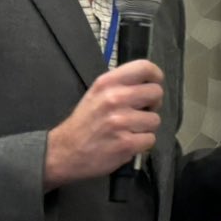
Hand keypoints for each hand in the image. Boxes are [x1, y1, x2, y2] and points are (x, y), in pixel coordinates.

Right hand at [44, 60, 163, 188]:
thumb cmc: (84, 123)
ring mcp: (121, 121)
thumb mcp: (96, 93)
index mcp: (107, 83)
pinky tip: (126, 143)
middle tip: (140, 112)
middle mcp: (115, 98)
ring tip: (128, 130)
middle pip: (156, 93)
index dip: (156, 76)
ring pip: (155, 120)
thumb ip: (120, 85)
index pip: (144, 67)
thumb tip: (149, 83)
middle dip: (153, 104)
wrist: (64, 152)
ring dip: (145, 127)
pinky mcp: (126, 143)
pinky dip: (141, 144)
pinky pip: (150, 139)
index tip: (154, 84)